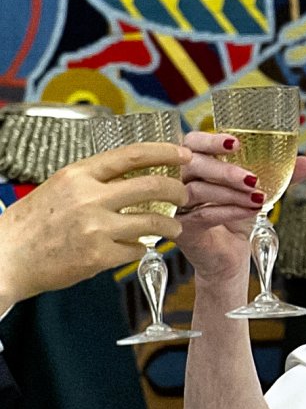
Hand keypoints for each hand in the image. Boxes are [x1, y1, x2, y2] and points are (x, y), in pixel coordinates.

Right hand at [0, 142, 190, 308]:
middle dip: (178, 190)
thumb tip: (136, 174)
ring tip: (174, 228)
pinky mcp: (99, 256)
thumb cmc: (33, 223)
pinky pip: (137, 249)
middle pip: (153, 186)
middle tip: (184, 194)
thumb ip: (95, 180)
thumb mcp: (60, 187)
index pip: (133, 155)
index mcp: (79, 175)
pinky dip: (142, 248)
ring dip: (171, 225)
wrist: (6, 257)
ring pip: (154, 222)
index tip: (185, 154)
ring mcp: (95, 228)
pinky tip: (139, 247)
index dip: (165, 152)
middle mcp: (89, 198)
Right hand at [175, 131, 305, 281]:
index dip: (211, 140)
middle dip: (225, 171)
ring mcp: (177, 205)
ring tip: (258, 198)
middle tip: (253, 179)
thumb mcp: (259, 192)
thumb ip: (281, 176)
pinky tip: (250, 211)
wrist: (229, 257)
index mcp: (197, 166)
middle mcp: (180, 182)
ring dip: (231, 193)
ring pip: (197, 190)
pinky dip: (229, 211)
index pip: (193, 143)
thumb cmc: (237, 218)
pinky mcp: (182, 228)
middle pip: (193, 165)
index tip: (236, 143)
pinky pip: (203, 214)